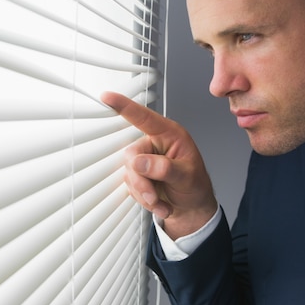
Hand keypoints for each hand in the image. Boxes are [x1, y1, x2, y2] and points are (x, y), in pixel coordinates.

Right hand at [101, 92, 217, 239]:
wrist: (192, 208)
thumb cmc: (196, 186)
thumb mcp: (188, 177)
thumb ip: (164, 168)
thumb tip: (141, 162)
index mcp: (169, 135)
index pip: (144, 118)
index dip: (124, 106)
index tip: (107, 97)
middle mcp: (154, 145)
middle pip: (131, 156)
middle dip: (142, 181)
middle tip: (154, 196)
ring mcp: (144, 161)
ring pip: (129, 174)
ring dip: (144, 193)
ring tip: (161, 202)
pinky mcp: (137, 175)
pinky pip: (130, 186)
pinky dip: (143, 199)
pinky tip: (158, 203)